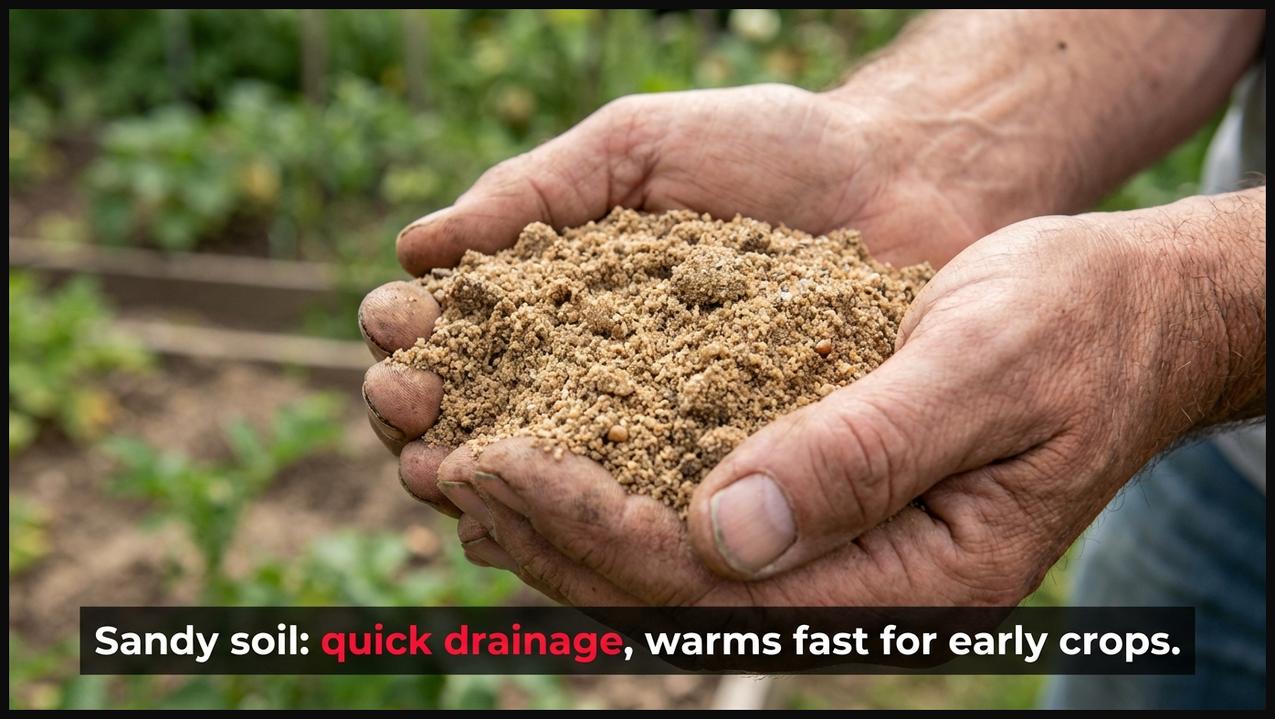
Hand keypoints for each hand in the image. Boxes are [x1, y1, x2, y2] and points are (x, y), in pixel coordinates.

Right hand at [360, 83, 999, 508]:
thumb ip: (535, 187)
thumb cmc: (770, 149)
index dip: (414, 337)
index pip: (460, 331)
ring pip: (545, 479)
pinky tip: (535, 523)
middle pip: (482, 416)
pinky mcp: (715, 472)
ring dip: (481, 482)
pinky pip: (637, 513)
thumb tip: (416, 245)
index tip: (396, 333)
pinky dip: (577, 524)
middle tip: (408, 410)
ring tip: (447, 471)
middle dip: (426, 417)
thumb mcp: (640, 145)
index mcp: (562, 297)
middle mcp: (595, 372)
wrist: (901, 180)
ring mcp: (652, 430)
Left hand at [383, 187, 1263, 605]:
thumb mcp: (985, 369)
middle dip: (541, 531)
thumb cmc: (1072, 327)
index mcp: (910, 580)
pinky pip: (681, 518)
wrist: (1120, 317)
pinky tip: (534, 446)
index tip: (492, 462)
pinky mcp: (809, 510)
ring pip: (659, 568)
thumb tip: (726, 529)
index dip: (592, 527)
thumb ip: (867, 452)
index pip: (714, 584)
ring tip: (451, 457)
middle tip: (435, 458)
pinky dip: (598, 488)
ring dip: (549, 521)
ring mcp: (830, 558)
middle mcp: (857, 591)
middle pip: (665, 591)